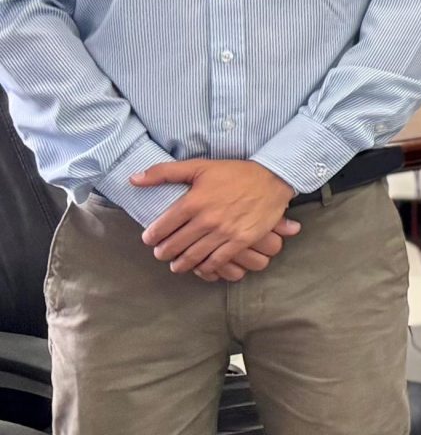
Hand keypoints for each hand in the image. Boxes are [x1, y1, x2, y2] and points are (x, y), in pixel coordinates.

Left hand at [135, 160, 299, 279]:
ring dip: (180, 264)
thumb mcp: (199, 166)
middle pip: (174, 246)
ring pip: (193, 257)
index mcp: (193, 201)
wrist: (273, 178)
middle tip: (162, 254)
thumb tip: (134, 180)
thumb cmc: (235, 172)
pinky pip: (217, 261)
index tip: (150, 240)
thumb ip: (164, 172)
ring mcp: (224, 232)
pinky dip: (205, 268)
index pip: (161, 227)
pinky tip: (200, 267)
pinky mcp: (241, 240)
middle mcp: (206, 219)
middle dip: (163, 253)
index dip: (151, 237)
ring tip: (176, 264)